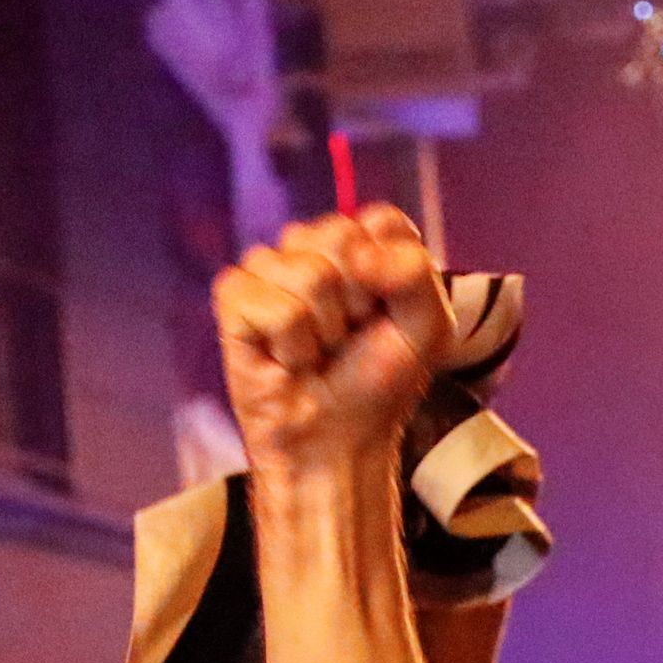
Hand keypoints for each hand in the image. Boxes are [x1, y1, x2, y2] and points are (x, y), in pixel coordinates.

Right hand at [213, 205, 459, 479]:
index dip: (392, 274)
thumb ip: (415, 274)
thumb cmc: (377, 385)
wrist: (334, 441)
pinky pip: (272, 306)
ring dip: (324, 329)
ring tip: (318, 352)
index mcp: (362, 245)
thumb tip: (359, 254)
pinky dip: (290, 346)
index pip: (381, 220)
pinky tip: (286, 360)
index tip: (387, 315)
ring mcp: (270, 268)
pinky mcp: (235, 298)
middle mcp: (313, 248)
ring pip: (307, 272)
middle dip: (359, 300)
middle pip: (341, 235)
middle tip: (350, 338)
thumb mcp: (428, 329)